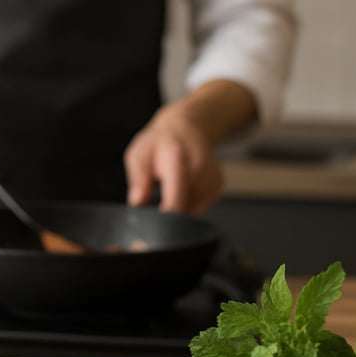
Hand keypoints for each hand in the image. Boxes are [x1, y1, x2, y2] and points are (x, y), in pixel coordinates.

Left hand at [123, 79, 257, 214]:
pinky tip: (181, 188)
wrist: (185, 128)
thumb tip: (137, 202)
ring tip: (168, 188)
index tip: (155, 228)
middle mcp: (200, 168)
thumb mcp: (138, 155)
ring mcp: (212, 178)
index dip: (165, 220)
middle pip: (185, 210)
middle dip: (169, 218)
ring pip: (193, 212)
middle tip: (155, 209)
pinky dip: (188, 205)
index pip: (175, 201)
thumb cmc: (158, 143)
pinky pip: (200, 207)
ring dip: (178, 209)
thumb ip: (138, 179)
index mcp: (177, 159)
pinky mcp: (218, 185)